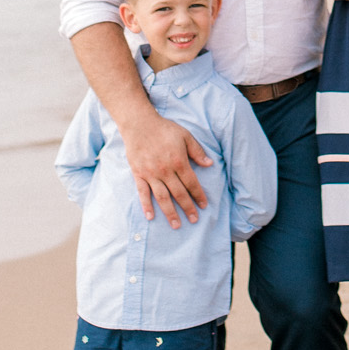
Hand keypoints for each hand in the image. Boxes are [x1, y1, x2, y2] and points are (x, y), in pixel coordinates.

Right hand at [118, 113, 211, 228]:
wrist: (139, 124)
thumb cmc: (164, 129)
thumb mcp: (185, 136)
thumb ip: (197, 151)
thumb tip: (210, 164)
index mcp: (178, 161)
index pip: (191, 183)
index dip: (198, 195)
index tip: (204, 205)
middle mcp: (165, 171)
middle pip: (178, 193)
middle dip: (187, 208)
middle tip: (194, 220)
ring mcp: (151, 174)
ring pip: (162, 197)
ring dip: (170, 212)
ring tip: (176, 225)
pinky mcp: (138, 174)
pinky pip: (143, 193)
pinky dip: (146, 205)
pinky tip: (151, 217)